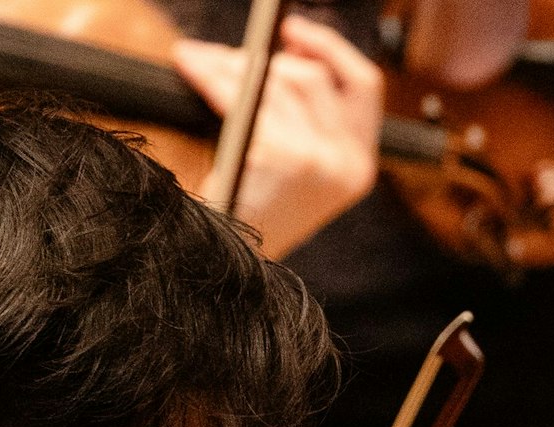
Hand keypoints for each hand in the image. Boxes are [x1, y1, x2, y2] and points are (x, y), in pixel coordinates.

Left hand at [174, 15, 382, 258]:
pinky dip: (209, 76)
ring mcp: (315, 159)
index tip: (292, 32)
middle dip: (262, 61)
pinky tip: (190, 68)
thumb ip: (311, 123)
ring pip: (273, 81)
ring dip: (228, 65)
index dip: (330, 49)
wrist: (230, 267)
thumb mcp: (301, 176)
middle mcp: (345, 163)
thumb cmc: (255, 221)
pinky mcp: (278, 156)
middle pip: (310, 76)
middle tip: (223, 58)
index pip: (363, 85)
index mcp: (359, 167)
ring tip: (198, 64)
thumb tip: (292, 52)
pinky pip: (239, 96)